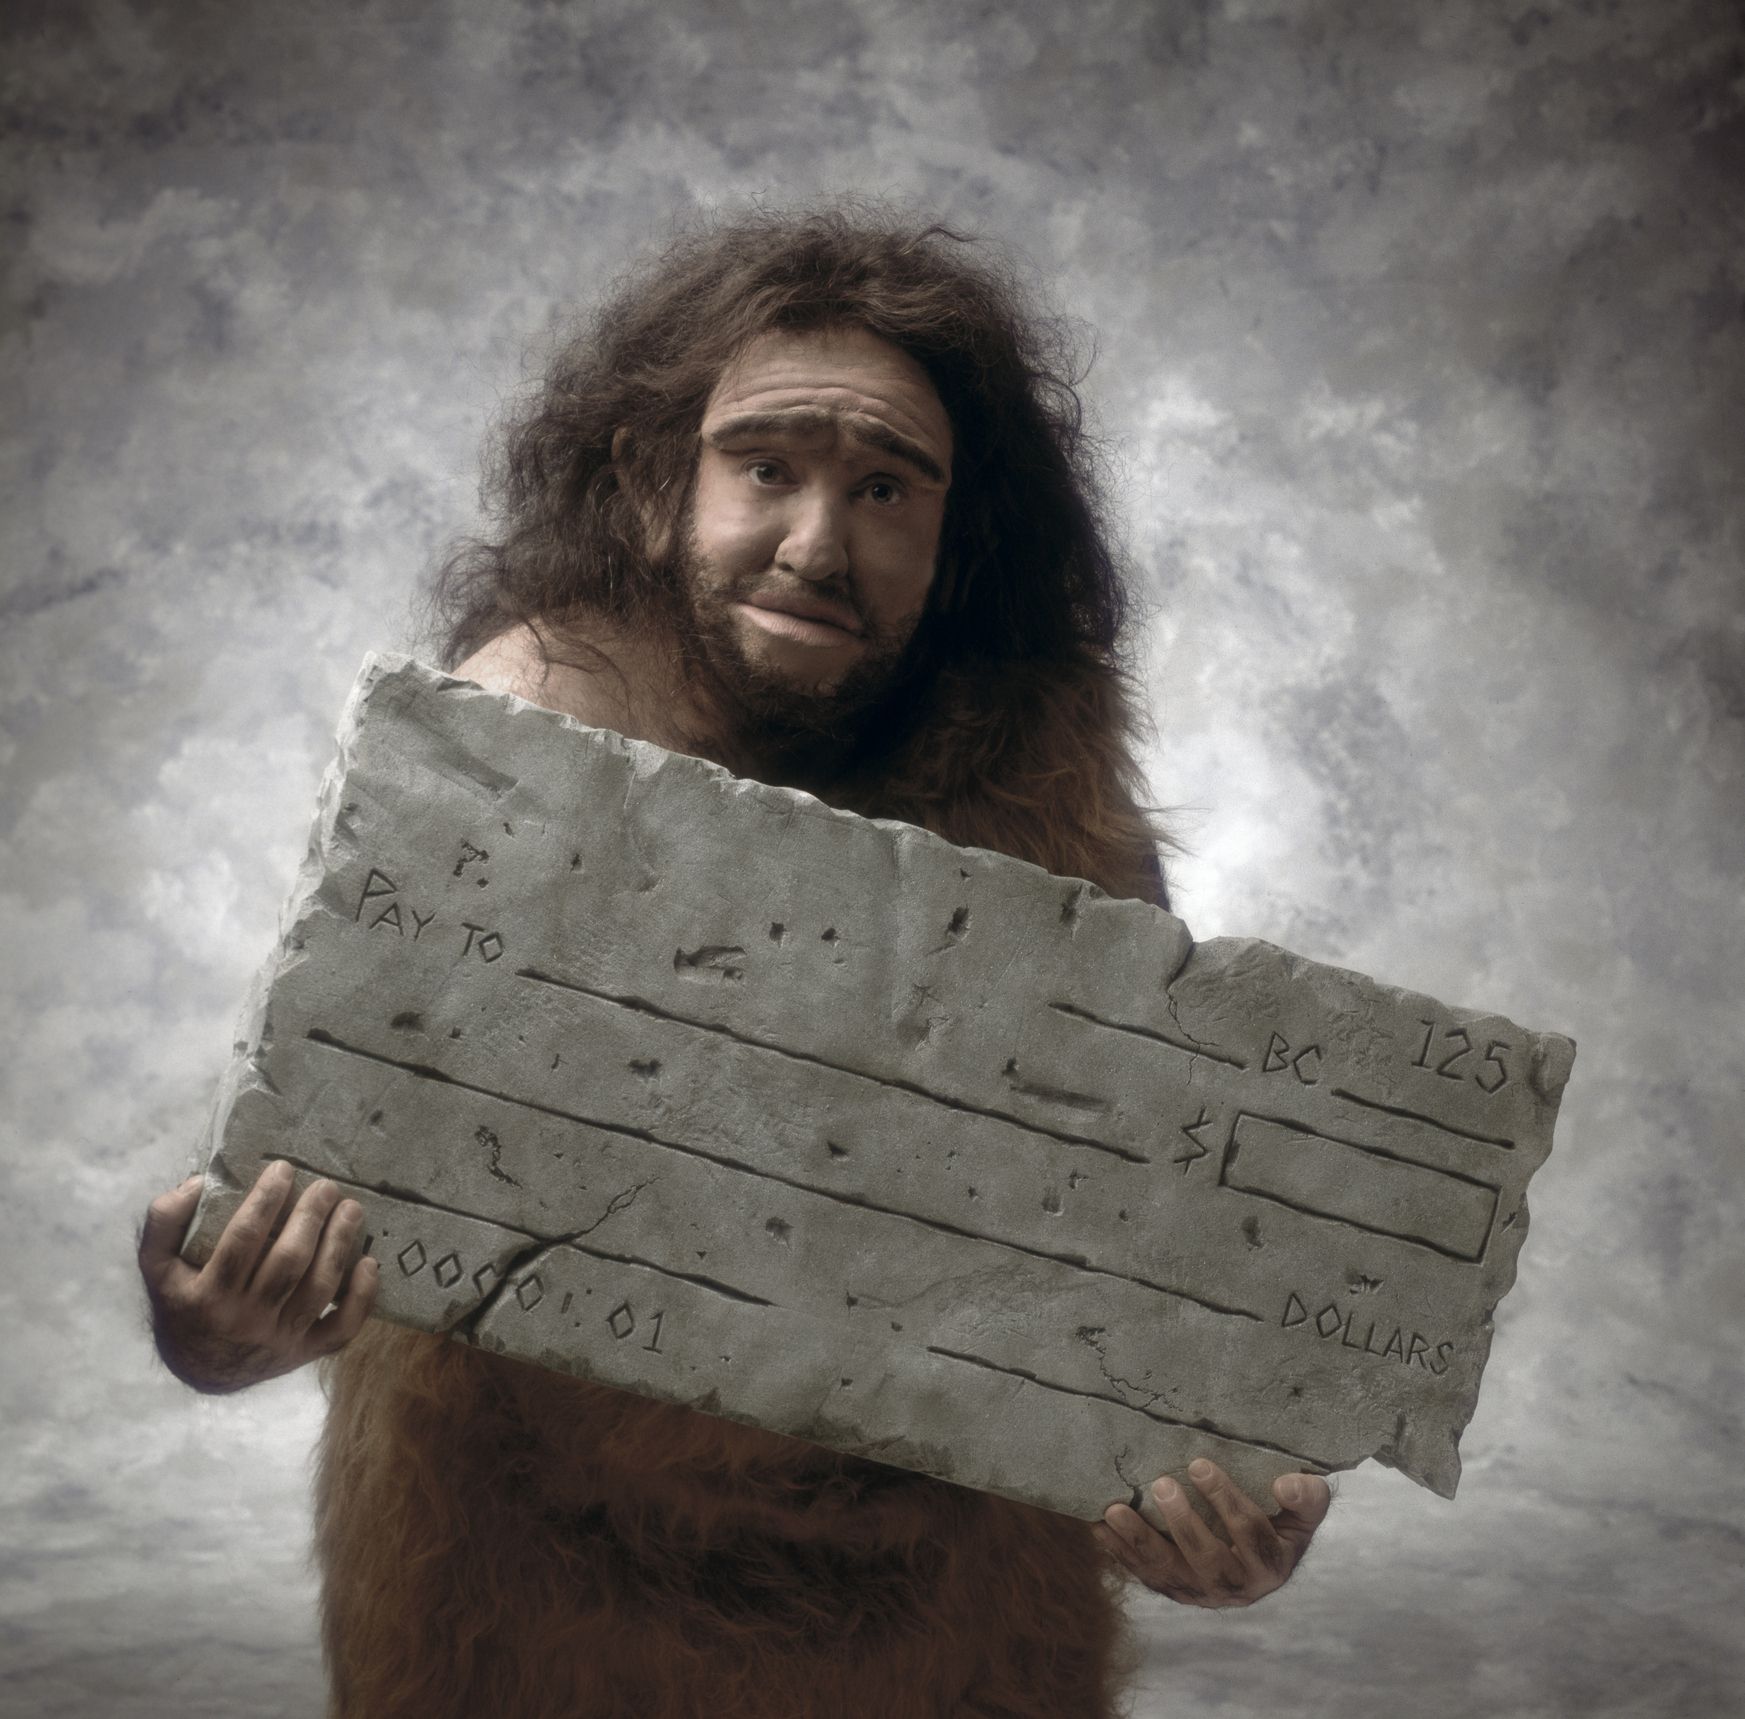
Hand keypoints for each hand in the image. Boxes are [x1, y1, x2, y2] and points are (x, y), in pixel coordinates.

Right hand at [139, 1161, 378, 1392]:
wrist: (199, 1370)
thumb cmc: (183, 1303)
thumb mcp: (157, 1265)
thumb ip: (166, 1221)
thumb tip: (199, 1183)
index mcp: (206, 1296)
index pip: (241, 1240)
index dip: (265, 1201)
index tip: (283, 1169)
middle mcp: (244, 1319)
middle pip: (289, 1262)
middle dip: (311, 1218)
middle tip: (327, 1187)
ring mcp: (278, 1338)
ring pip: (319, 1288)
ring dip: (340, 1244)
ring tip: (351, 1209)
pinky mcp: (303, 1353)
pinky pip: (341, 1329)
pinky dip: (361, 1297)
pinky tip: (369, 1263)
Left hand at [1094, 1459, 1330, 1607]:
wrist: (1264, 1562)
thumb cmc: (1282, 1522)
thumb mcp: (1304, 1513)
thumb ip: (1306, 1496)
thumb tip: (1286, 1481)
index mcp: (1271, 1564)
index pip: (1250, 1533)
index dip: (1225, 1499)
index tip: (1198, 1464)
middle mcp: (1236, 1586)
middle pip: (1207, 1558)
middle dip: (1182, 1523)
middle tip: (1160, 1484)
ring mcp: (1202, 1592)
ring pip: (1168, 1572)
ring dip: (1138, 1541)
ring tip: (1113, 1511)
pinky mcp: (1176, 1590)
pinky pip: (1146, 1574)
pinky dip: (1120, 1552)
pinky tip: (1099, 1526)